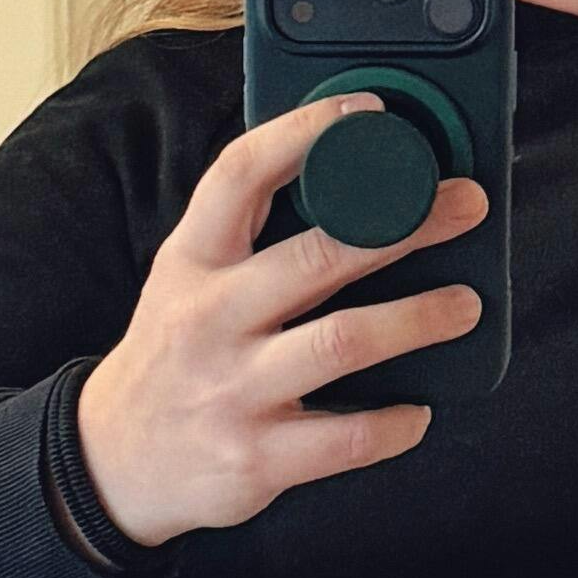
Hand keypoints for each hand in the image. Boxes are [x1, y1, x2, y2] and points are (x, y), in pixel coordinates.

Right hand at [73, 93, 486, 551]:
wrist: (113, 463)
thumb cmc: (175, 359)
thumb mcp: (186, 284)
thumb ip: (248, 240)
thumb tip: (351, 189)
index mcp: (192, 262)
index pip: (240, 174)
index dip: (305, 133)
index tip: (367, 113)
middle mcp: (209, 318)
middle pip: (318, 256)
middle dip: (405, 225)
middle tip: (465, 207)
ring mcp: (234, 390)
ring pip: (344, 342)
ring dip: (419, 319)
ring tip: (464, 306)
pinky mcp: (257, 457)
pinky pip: (347, 438)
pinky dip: (395, 423)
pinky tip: (418, 410)